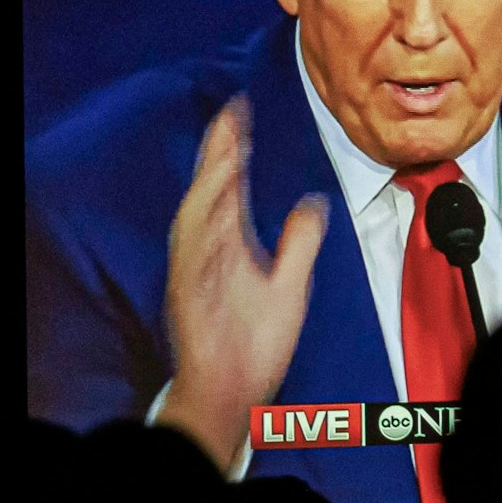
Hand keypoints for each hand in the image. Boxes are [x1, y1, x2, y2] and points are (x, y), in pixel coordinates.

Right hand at [156, 97, 328, 469]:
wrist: (237, 390)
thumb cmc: (255, 344)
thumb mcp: (291, 283)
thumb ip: (300, 242)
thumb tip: (312, 202)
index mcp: (231, 245)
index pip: (232, 187)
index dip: (236, 150)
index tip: (243, 114)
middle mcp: (211, 250)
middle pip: (212, 191)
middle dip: (219, 151)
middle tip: (231, 112)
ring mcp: (197, 269)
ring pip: (198, 214)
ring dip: (211, 179)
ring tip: (227, 145)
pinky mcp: (189, 292)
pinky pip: (192, 252)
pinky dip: (201, 224)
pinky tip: (213, 199)